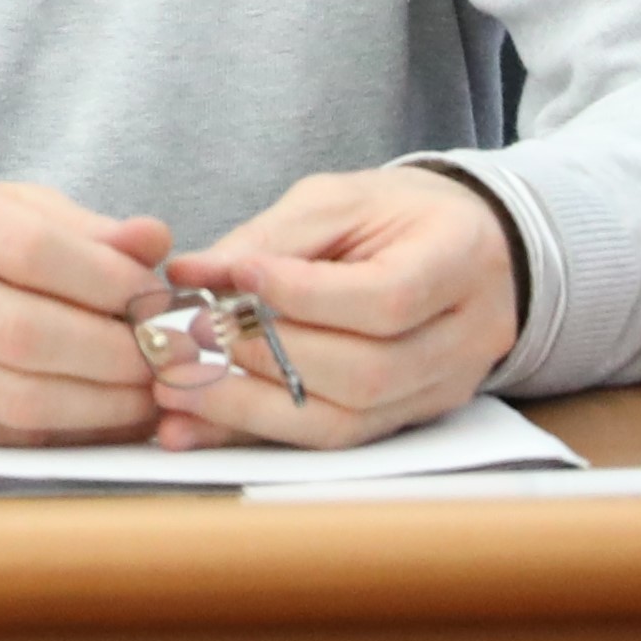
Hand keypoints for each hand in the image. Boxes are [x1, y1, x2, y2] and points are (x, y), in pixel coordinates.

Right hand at [0, 161, 179, 444]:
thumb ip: (78, 227)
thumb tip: (157, 244)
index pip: (31, 248)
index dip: (111, 283)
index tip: (163, 300)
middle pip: (29, 332)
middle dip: (121, 354)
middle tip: (173, 359)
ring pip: (21, 396)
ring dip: (107, 404)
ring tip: (152, 392)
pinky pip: (2, 434)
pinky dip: (69, 431)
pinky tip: (105, 415)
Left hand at [149, 166, 523, 451]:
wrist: (462, 247)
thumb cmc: (393, 215)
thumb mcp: (336, 202)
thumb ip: (267, 238)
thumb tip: (190, 275)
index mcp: (460, 260)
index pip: (387, 298)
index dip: (304, 295)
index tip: (235, 276)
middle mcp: (465, 338)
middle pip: (367, 373)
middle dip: (264, 358)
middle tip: (188, 336)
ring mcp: (443, 388)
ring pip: (348, 422)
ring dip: (250, 407)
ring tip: (175, 385)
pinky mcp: (409, 419)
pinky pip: (333, 439)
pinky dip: (259, 431)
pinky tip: (197, 422)